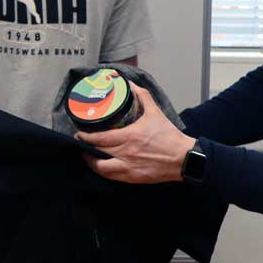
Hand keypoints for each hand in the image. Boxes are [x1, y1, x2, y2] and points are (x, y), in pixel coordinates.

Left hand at [77, 87, 196, 184]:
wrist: (183, 158)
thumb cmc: (169, 136)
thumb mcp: (155, 112)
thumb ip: (142, 96)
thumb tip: (130, 84)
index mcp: (130, 136)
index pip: (100, 139)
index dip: (86, 137)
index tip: (79, 133)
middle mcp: (126, 153)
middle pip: (97, 152)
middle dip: (85, 147)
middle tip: (80, 142)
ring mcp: (129, 168)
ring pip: (101, 169)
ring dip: (91, 162)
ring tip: (87, 155)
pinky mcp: (133, 178)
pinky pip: (112, 177)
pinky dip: (104, 171)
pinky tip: (101, 166)